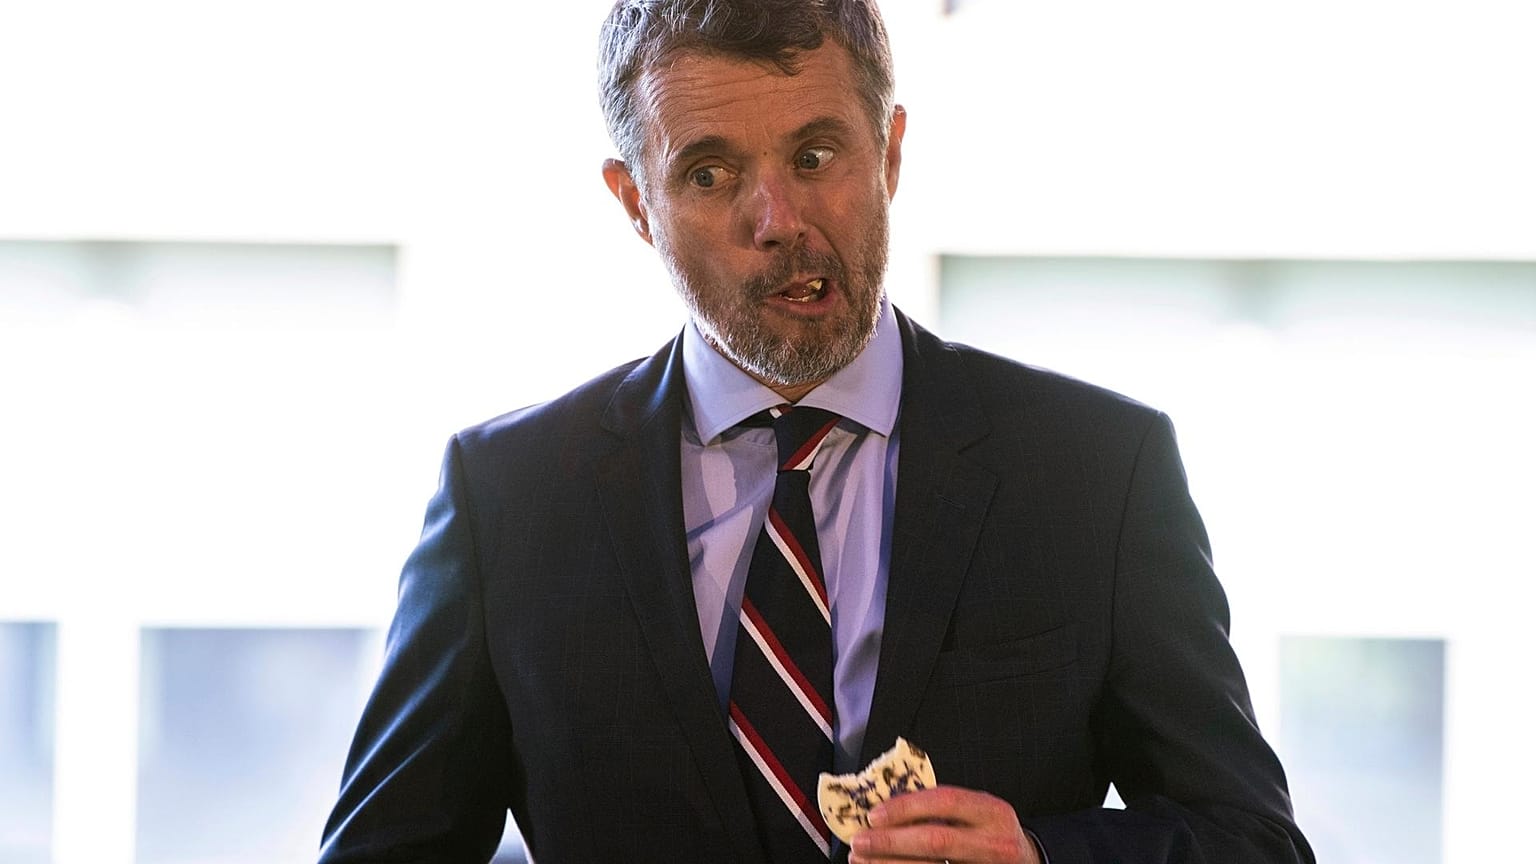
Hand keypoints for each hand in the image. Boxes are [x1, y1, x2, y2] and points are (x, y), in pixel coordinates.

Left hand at [847, 785, 1041, 863]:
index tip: (874, 815)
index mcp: (992, 812)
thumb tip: (886, 808)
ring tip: (862, 860)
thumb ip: (943, 809)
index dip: (907, 807)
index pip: (946, 801)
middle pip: (937, 841)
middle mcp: (995, 842)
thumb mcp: (978, 813)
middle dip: (891, 842)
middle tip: (859, 841)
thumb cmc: (992, 834)